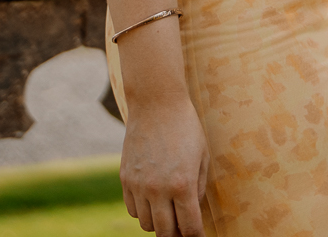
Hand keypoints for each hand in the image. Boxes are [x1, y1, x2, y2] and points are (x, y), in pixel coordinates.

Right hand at [120, 94, 208, 235]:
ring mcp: (139, 186)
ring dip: (159, 223)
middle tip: (183, 229)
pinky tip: (153, 201)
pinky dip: (143, 212)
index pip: (189, 226)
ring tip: (169, 213)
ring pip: (146, 224)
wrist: (157, 104)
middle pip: (165, 232)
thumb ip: (198, 188)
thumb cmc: (186, 128)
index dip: (195, 236)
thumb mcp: (202, 157)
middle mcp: (158, 189)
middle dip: (176, 235)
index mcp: (182, 184)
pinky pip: (132, 210)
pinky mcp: (124, 180)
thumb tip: (192, 212)